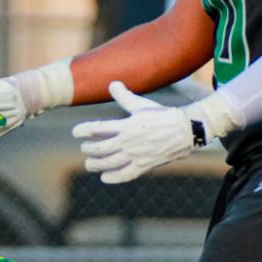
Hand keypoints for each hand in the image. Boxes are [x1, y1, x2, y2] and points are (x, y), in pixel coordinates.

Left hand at [73, 82, 197, 183]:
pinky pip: (125, 175)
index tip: (76, 132)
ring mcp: (135, 156)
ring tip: (89, 164)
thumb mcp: (141, 105)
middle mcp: (128, 142)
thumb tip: (112, 83)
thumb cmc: (162, 115)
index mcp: (126, 126)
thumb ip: (124, 96)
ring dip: (96, 164)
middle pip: (100, 148)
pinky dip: (113, 178)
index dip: (84, 130)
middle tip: (84, 148)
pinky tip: (105, 178)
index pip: (98, 129)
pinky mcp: (144, 166)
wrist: (184, 130)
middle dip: (89, 149)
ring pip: (109, 163)